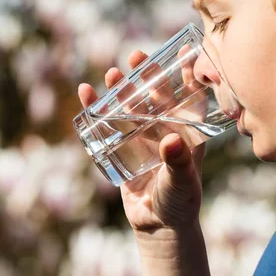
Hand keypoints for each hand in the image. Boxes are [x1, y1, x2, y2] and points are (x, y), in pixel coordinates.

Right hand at [78, 50, 205, 231]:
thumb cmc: (179, 201)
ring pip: (130, 105)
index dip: (188, 74)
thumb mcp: (182, 182)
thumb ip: (178, 163)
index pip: (189, 97)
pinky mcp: (121, 147)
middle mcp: (165, 128)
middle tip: (137, 57)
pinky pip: (107, 124)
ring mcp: (141, 136)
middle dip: (147, 75)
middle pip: (155, 95)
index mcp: (187, 131)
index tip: (184, 51)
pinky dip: (95, 109)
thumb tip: (170, 140)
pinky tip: (86, 93)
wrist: (158, 224)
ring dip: (121, 89)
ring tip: (113, 74)